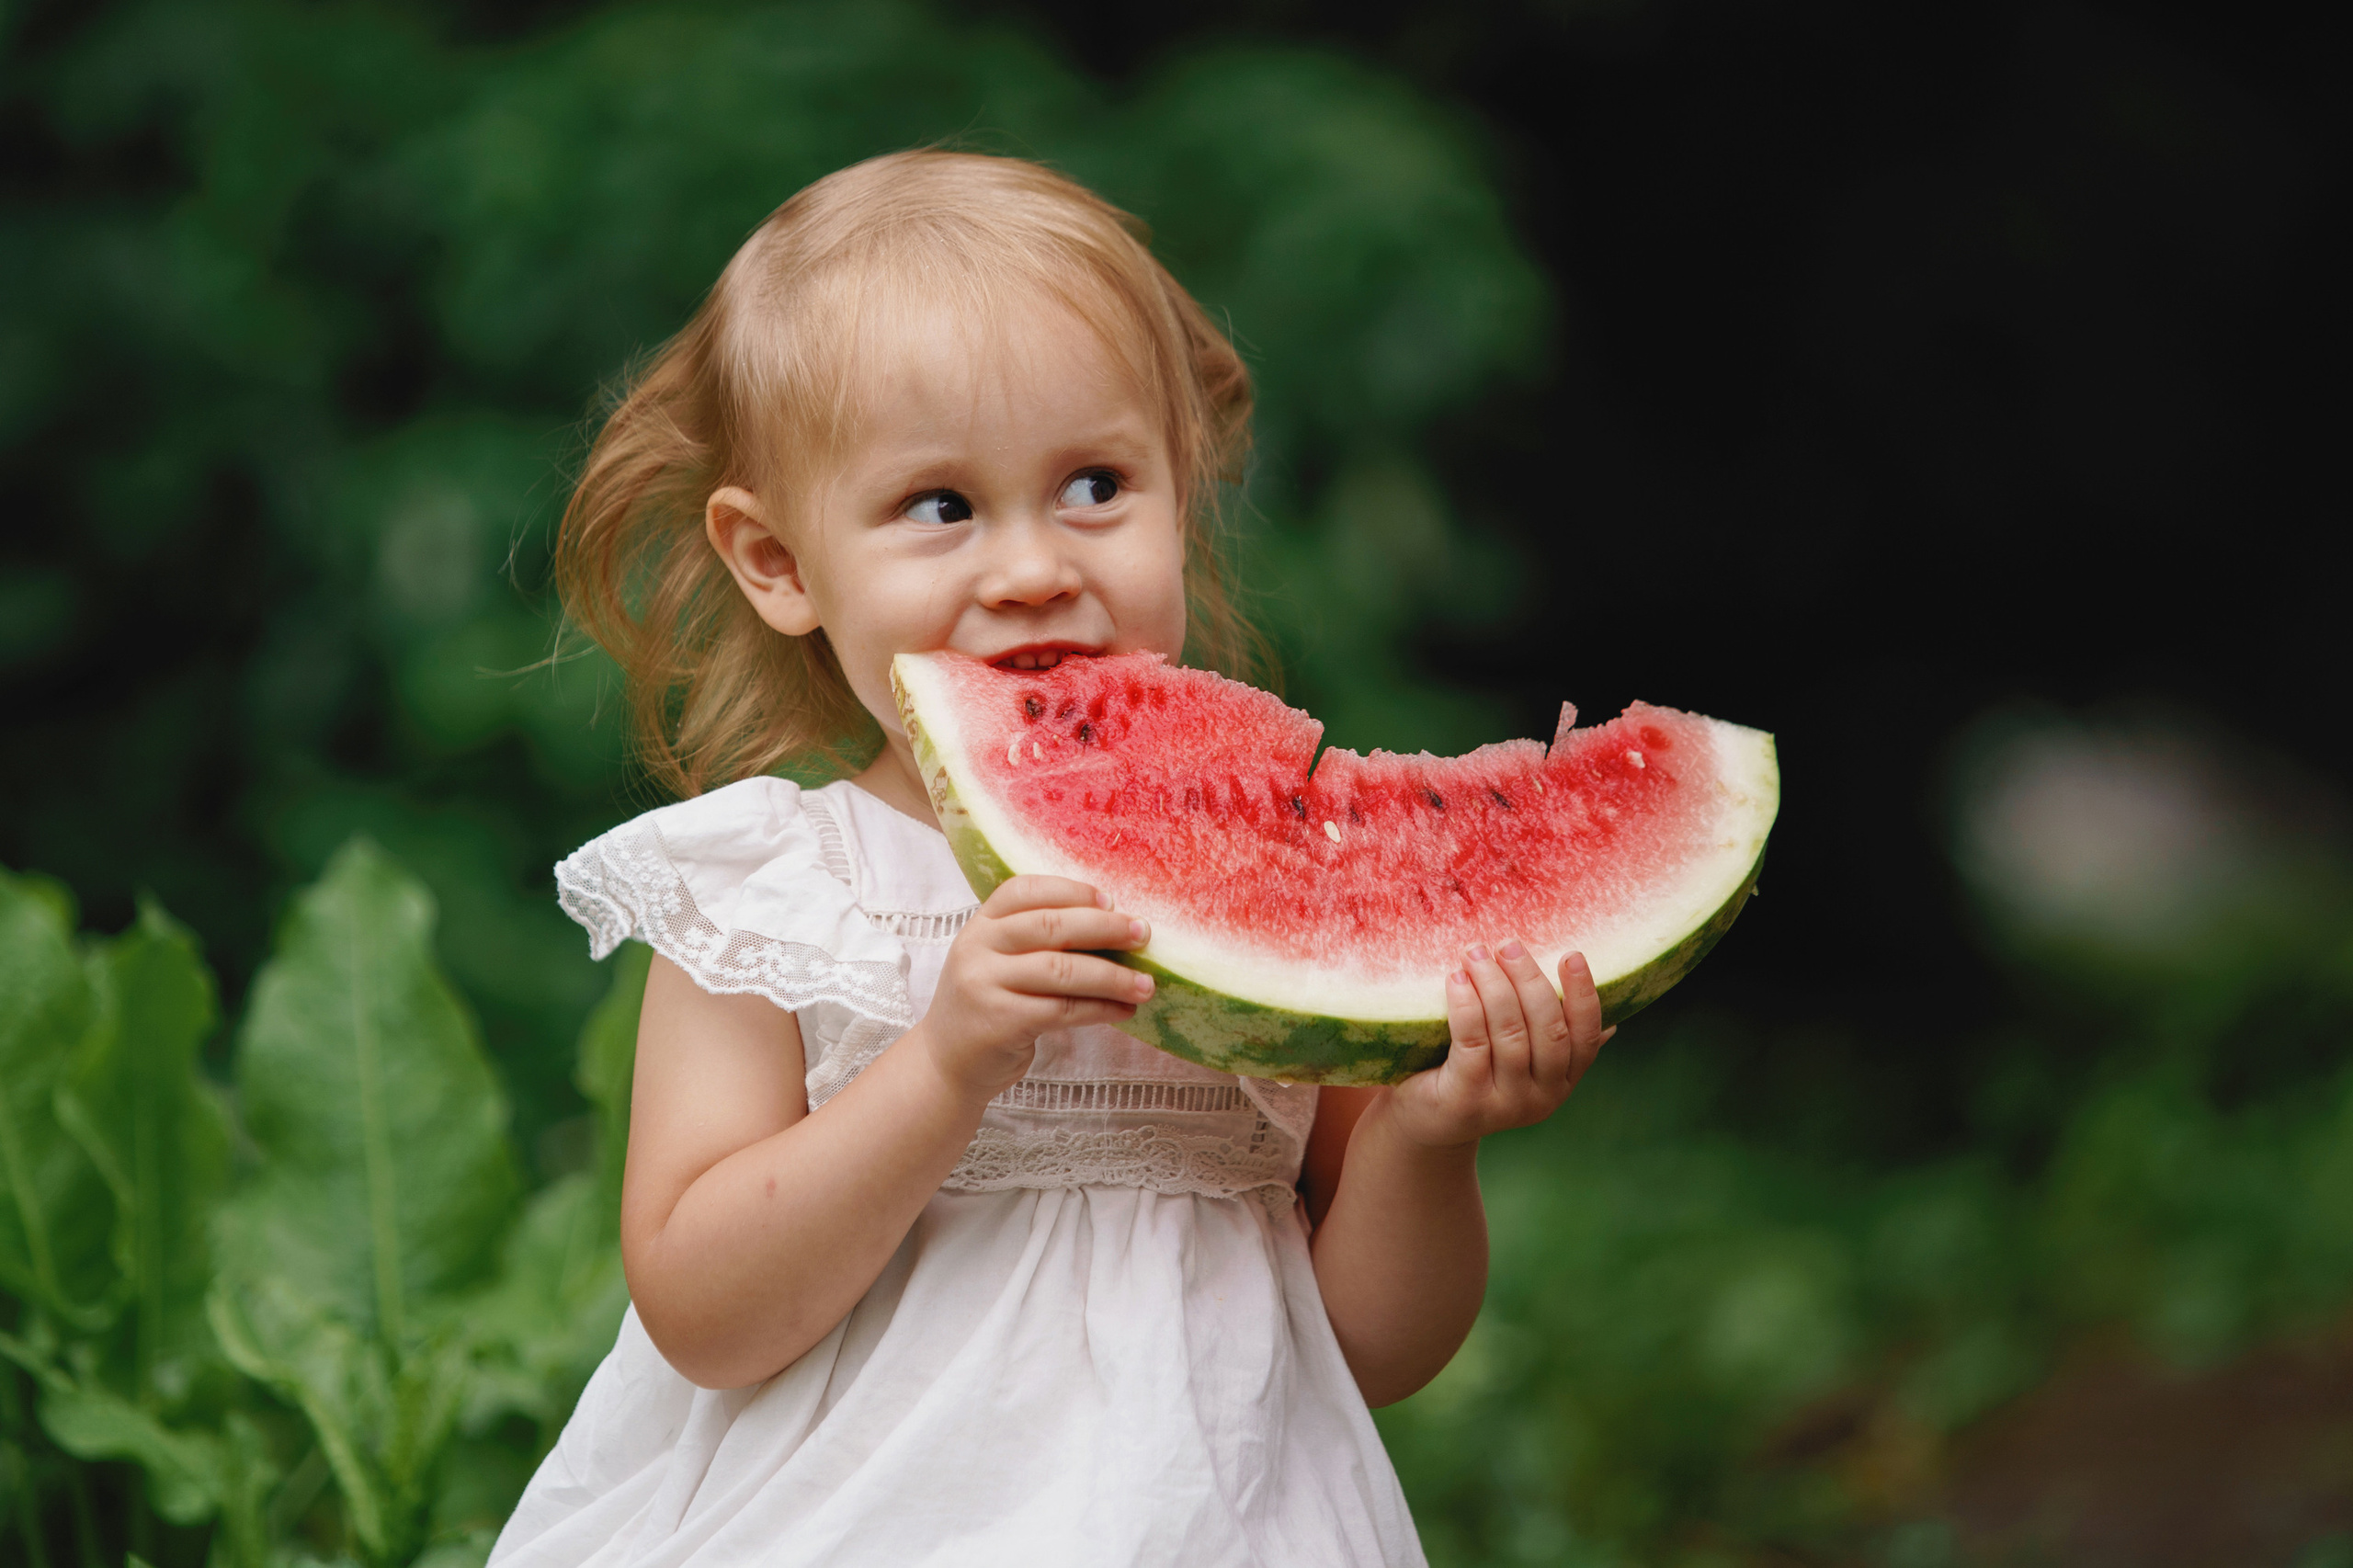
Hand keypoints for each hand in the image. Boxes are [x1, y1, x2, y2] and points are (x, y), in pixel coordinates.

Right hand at [912, 875, 1154, 1099]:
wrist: (946, 1064)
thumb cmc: (987, 1005)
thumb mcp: (996, 961)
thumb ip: (1035, 941)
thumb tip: (1113, 925)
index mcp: (980, 925)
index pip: (1024, 890)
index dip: (1071, 891)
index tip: (1111, 900)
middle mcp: (977, 948)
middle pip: (1050, 926)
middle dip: (1104, 928)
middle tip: (1144, 934)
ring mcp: (985, 985)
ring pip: (1061, 971)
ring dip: (1112, 976)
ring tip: (1146, 985)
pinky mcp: (1001, 1023)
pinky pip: (1062, 1010)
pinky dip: (1100, 1009)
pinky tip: (1123, 1011)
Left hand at [1384, 942, 1612, 1147]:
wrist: (1424, 1120)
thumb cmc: (1473, 1069)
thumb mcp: (1517, 1054)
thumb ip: (1548, 1029)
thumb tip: (1601, 998)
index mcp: (1564, 1080)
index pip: (1587, 1036)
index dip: (1583, 994)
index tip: (1571, 954)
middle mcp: (1543, 1097)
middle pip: (1549, 1031)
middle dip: (1529, 981)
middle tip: (1508, 945)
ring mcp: (1506, 1105)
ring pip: (1510, 1034)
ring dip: (1493, 985)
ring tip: (1474, 953)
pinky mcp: (1467, 1102)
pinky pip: (1472, 1044)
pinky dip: (1467, 1006)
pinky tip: (1456, 979)